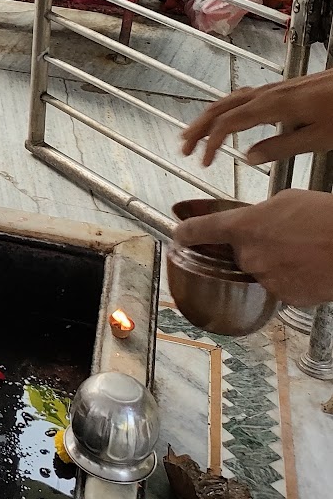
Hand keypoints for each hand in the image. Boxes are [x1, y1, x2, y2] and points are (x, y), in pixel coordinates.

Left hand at [174, 190, 332, 304]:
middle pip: (238, 253)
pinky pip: (279, 287)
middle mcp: (249, 256)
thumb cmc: (325, 218)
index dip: (186, 232)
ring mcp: (266, 279)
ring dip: (274, 262)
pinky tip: (307, 266)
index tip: (180, 234)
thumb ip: (259, 213)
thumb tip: (255, 221)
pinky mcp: (285, 297)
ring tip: (302, 250)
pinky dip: (290, 278)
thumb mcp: (286, 201)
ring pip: (260, 270)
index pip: (200, 231)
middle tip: (282, 237)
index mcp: (243, 227)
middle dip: (254, 246)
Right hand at [181, 68, 332, 165]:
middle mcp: (268, 94)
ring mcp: (274, 89)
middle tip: (183, 147)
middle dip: (198, 127)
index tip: (203, 161)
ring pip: (230, 100)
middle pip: (221, 107)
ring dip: (208, 116)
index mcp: (272, 106)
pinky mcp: (282, 90)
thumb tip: (249, 157)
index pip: (228, 123)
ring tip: (194, 132)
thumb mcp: (317, 139)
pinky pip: (243, 96)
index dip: (210, 142)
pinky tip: (228, 117)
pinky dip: (226, 108)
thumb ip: (281, 148)